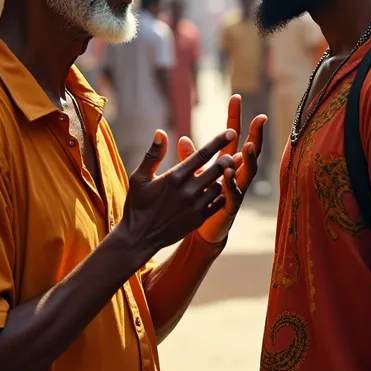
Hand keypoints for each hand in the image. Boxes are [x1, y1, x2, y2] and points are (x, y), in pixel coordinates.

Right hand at [121, 128, 236, 251]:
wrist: (139, 238)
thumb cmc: (137, 205)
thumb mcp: (139, 178)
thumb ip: (153, 155)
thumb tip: (160, 132)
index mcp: (174, 177)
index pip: (202, 155)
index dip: (219, 142)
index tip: (232, 132)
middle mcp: (188, 190)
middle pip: (217, 169)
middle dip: (227, 159)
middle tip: (233, 152)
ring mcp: (196, 206)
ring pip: (220, 186)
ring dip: (225, 177)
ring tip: (229, 169)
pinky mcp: (199, 218)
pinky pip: (218, 203)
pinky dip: (222, 194)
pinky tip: (222, 189)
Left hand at [178, 94, 266, 243]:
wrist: (200, 230)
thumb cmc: (198, 199)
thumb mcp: (193, 175)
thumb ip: (190, 158)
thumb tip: (182, 138)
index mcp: (227, 162)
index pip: (233, 135)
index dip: (234, 117)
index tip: (235, 97)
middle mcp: (236, 174)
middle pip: (250, 150)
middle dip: (256, 134)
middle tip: (260, 117)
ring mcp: (237, 190)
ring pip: (248, 172)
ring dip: (250, 158)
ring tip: (249, 145)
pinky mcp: (230, 206)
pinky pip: (234, 194)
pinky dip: (231, 183)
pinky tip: (227, 173)